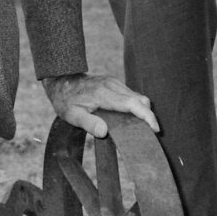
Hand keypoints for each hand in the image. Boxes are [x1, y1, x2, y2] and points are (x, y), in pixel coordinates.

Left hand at [42, 73, 158, 137]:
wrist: (61, 80)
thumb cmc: (66, 100)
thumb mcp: (72, 116)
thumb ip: (88, 124)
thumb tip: (104, 132)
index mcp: (105, 94)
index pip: (133, 104)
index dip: (147, 116)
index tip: (155, 129)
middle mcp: (113, 85)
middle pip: (141, 100)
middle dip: (148, 116)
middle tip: (148, 135)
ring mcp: (115, 83)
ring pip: (138, 97)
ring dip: (143, 112)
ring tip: (140, 129)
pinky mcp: (114, 83)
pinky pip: (131, 95)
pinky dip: (136, 107)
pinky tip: (130, 119)